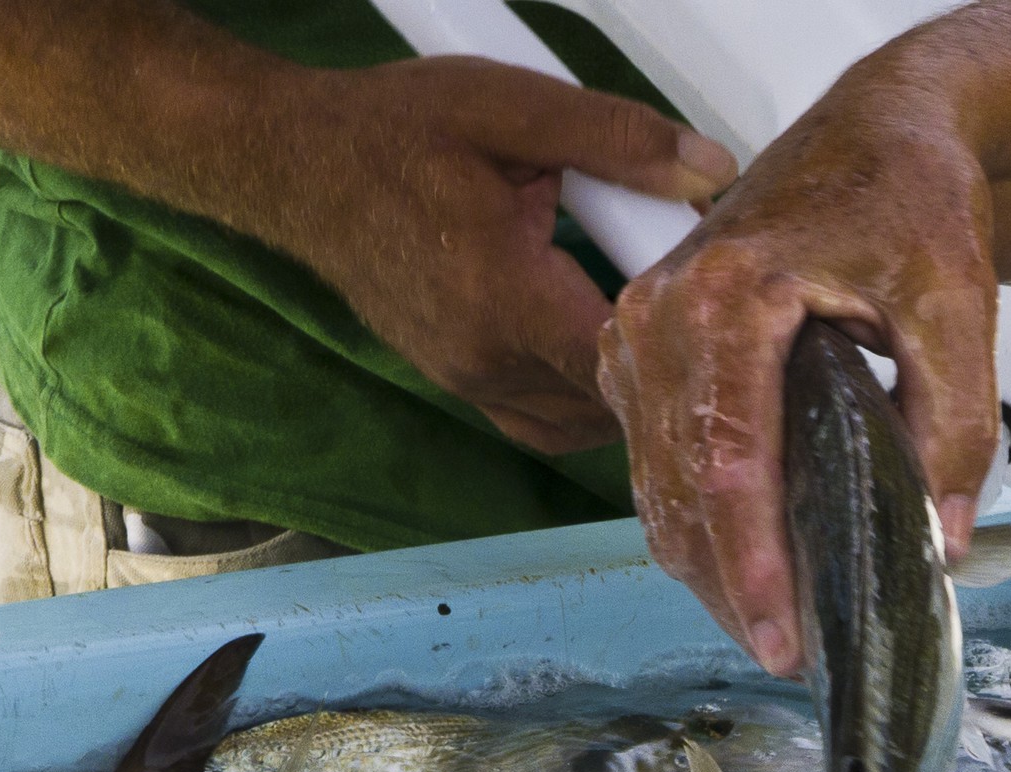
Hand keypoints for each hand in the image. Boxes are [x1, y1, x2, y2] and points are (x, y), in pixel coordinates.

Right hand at [280, 57, 736, 454]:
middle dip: (655, 362)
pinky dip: (579, 403)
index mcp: (505, 297)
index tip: (703, 293)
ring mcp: (468, 381)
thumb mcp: (512, 108)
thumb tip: (707, 169)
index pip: (618, 361)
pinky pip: (538, 423)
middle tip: (681, 300)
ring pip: (576, 423)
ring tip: (641, 324)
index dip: (676, 340)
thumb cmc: (395, 134)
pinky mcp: (458, 384)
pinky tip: (596, 352)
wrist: (302, 171)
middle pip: (607, 401)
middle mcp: (485, 360)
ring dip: (619, 388)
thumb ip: (618, 140)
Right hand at [598, 56, 999, 673]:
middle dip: (730, 589)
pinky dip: (692, 523)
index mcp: (725, 298)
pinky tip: (740, 565)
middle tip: (787, 654)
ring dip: (707, 568)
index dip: (752, 566)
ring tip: (770, 625)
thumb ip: (955, 422)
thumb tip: (939, 539)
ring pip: (655, 491)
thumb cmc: (905, 200)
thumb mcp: (957, 301)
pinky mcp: (632, 354)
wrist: (869, 134)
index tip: (780, 639)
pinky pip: (652, 465)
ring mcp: (633, 337)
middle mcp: (657, 318)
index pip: (727, 463)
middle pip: (681, 493)